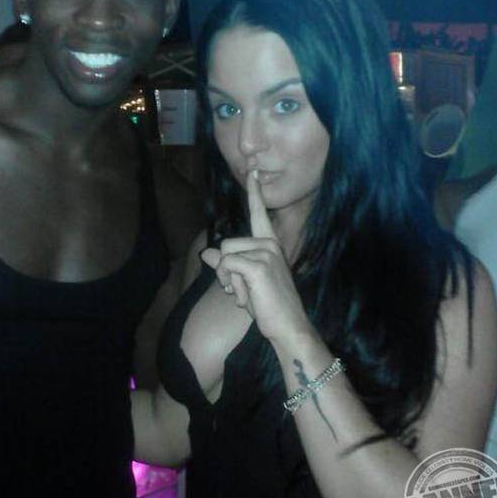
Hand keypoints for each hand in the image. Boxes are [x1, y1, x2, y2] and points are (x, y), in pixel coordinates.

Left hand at [201, 170, 312, 344]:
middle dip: (226, 271)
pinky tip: (247, 299)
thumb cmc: (269, 306)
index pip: (259, 213)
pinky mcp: (259, 266)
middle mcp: (269, 244)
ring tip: (248, 294)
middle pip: (226, 244)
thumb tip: (207, 254)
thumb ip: (227, 266)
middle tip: (243, 290)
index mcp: (270, 244)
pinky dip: (231, 285)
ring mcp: (266, 253)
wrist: (289, 326)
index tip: (253, 170)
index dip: (254, 192)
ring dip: (228, 280)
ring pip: (225, 256)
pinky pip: (227, 266)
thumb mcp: (244, 283)